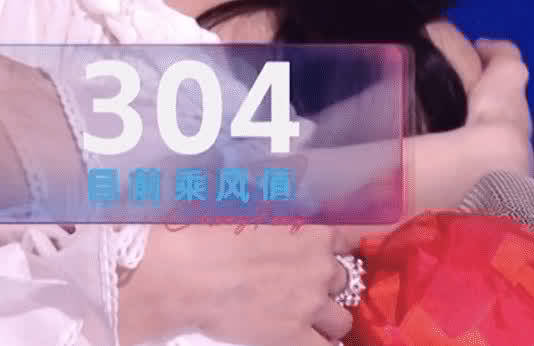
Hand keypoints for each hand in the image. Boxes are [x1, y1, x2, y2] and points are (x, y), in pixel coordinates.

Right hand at [118, 223, 355, 345]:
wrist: (182, 274)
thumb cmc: (205, 234)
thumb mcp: (245, 204)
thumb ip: (273, 208)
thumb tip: (275, 201)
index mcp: (311, 231)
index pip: (351, 240)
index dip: (339, 250)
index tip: (329, 255)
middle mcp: (320, 266)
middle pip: (344, 280)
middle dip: (325, 284)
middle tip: (298, 286)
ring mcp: (311, 304)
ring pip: (342, 320)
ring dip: (326, 319)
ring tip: (302, 318)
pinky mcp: (295, 336)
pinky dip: (318, 345)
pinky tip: (303, 339)